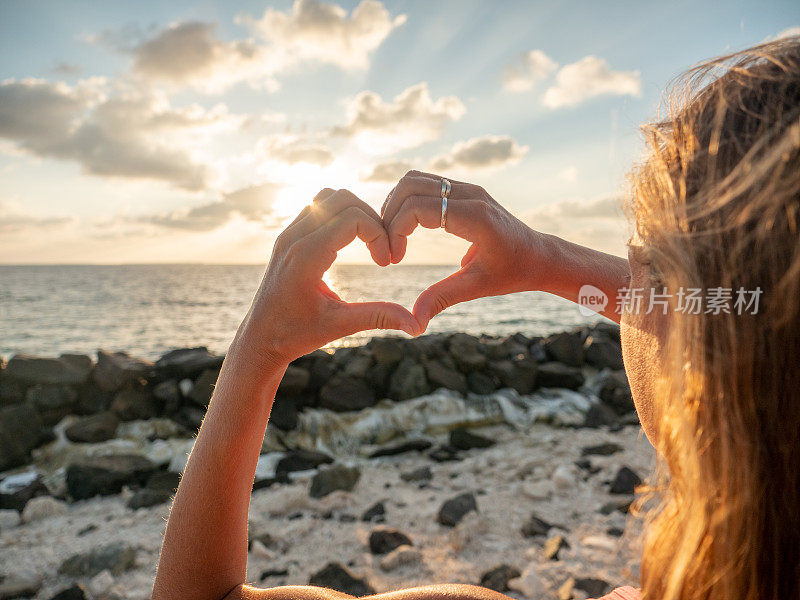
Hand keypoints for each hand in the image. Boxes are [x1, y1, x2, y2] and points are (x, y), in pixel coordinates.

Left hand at [235, 188, 420, 367]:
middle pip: (343, 198)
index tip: (386, 262)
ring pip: (328, 196)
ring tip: (368, 241)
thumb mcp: (339, 326)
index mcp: (306, 256)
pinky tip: (351, 243)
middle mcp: (293, 238)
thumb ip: (378, 317)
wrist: (257, 340)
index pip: (353, 218)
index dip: (379, 234)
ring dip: (355, 212)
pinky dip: (339, 216)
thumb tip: (417, 325)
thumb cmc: (294, 335)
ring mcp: (287, 234)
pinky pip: (317, 208)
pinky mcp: (287, 237)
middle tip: (381, 248)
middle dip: (371, 217)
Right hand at [382, 170, 550, 329]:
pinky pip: (426, 184)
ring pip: (415, 179)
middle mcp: (470, 194)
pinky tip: (406, 229)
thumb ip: (442, 298)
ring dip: (396, 205)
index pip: (417, 207)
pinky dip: (408, 201)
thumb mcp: (477, 287)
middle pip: (410, 185)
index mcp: (474, 216)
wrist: (540, 256)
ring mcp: (467, 188)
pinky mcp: (464, 190)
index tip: (394, 260)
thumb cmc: (514, 272)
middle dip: (389, 214)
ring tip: (393, 237)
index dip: (396, 230)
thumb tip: (414, 322)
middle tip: (388, 246)